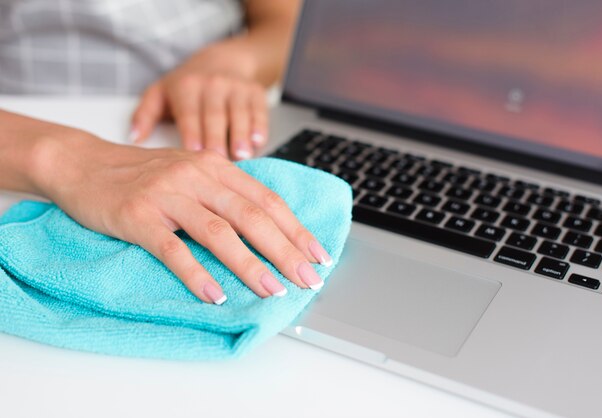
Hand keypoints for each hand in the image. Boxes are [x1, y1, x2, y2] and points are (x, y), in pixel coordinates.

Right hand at [35, 133, 331, 303]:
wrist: (83, 163)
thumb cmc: (143, 174)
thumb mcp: (191, 173)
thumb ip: (226, 193)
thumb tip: (269, 228)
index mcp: (215, 167)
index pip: (266, 200)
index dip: (296, 229)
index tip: (318, 255)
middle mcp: (196, 177)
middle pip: (251, 216)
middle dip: (284, 250)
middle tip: (307, 279)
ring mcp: (166, 195)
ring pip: (217, 232)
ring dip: (248, 264)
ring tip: (271, 291)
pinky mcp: (137, 216)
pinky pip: (172, 248)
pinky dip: (195, 273)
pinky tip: (214, 295)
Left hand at [130, 47, 268, 159]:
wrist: (222, 61)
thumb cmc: (187, 85)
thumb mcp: (160, 93)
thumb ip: (144, 115)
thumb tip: (133, 137)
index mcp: (186, 86)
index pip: (189, 112)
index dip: (192, 131)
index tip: (194, 151)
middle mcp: (212, 83)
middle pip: (215, 115)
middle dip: (217, 137)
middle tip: (218, 159)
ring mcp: (236, 87)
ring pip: (239, 113)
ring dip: (241, 134)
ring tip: (242, 154)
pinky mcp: (255, 92)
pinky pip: (259, 110)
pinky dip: (260, 125)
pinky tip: (258, 141)